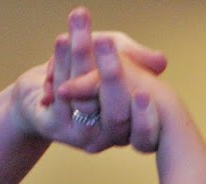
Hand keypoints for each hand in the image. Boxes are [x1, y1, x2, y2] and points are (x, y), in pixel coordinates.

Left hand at [13, 8, 164, 152]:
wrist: (44, 89)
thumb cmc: (87, 71)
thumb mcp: (115, 57)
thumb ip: (135, 57)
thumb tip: (161, 62)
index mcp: (131, 126)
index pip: (146, 132)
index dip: (146, 118)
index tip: (143, 93)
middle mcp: (110, 138)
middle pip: (116, 114)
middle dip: (112, 76)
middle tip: (108, 43)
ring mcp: (82, 136)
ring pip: (86, 101)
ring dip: (81, 57)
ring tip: (80, 23)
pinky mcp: (55, 127)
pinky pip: (60, 96)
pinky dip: (61, 63)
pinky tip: (63, 41)